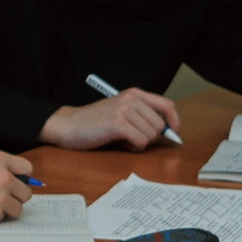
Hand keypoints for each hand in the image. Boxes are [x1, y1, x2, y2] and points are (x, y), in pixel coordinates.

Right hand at [0, 150, 34, 223]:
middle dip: (15, 196)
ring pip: (18, 207)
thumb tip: (16, 182)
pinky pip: (6, 217)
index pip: (26, 168)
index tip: (15, 183)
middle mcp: (4, 175)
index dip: (21, 177)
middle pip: (26, 191)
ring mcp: (2, 194)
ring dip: (6, 209)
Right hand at [39, 88, 180, 150]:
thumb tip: (167, 130)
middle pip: (159, 125)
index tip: (173, 132)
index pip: (166, 105)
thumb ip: (141, 115)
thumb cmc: (92, 122)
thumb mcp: (119, 111)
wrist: (67, 125)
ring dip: (140, 143)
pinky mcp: (118, 124)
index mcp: (133, 94)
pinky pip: (140, 141)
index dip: (174, 121)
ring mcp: (124, 111)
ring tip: (123, 139)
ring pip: (151, 135)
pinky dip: (134, 147)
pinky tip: (121, 143)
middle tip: (132, 138)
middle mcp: (131, 99)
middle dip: (150, 137)